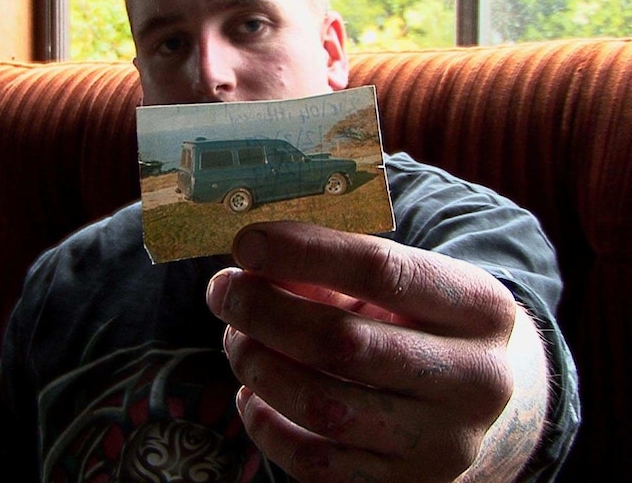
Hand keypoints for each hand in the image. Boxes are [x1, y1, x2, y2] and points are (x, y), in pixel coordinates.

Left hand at [205, 222, 547, 481]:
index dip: (302, 254)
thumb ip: (335, 270)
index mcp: (479, 309)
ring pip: (321, 406)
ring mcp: (443, 444)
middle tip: (225, 291)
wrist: (479, 400)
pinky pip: (314, 464)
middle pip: (343, 343)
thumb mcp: (401, 285)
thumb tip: (253, 264)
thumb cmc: (422, 325)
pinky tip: (253, 393)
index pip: (381, 271)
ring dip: (258, 365)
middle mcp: (475, 381)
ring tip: (237, 338)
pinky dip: (265, 424)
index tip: (247, 244)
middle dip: (264, 312)